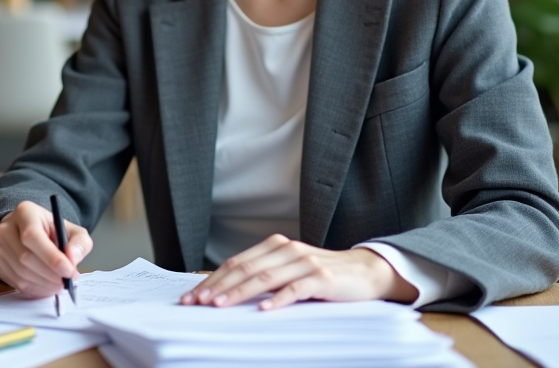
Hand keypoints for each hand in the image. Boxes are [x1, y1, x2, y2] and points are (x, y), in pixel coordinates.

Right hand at [0, 200, 92, 297]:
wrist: (35, 234)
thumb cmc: (54, 232)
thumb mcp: (73, 231)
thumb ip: (80, 242)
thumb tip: (73, 257)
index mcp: (25, 212)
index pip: (32, 235)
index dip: (51, 256)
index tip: (68, 270)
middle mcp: (6, 228)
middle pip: (25, 257)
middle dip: (51, 274)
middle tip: (68, 281)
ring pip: (21, 273)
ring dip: (45, 283)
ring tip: (61, 284)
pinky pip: (16, 283)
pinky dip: (36, 289)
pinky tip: (48, 285)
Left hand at [179, 234, 417, 309]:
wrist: (365, 273)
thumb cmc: (321, 276)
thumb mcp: (289, 271)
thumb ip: (264, 276)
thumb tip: (226, 292)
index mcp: (274, 247)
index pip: (236, 263)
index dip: (213, 279)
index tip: (193, 296)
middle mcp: (287, 250)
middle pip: (245, 268)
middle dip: (218, 286)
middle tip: (198, 302)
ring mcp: (304, 262)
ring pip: (265, 277)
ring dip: (239, 292)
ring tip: (220, 306)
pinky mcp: (322, 278)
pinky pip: (295, 289)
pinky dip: (278, 299)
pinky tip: (264, 310)